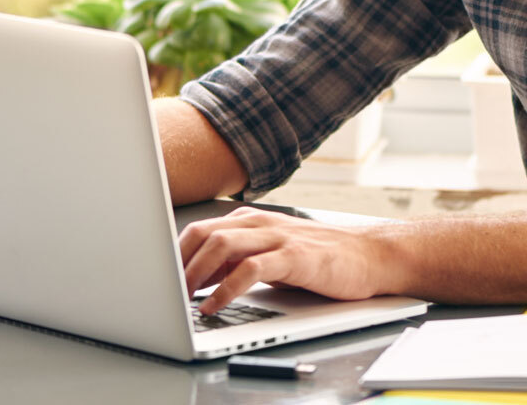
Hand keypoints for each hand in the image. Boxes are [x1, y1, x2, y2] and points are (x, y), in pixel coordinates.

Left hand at [179, 206, 390, 314]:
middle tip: (161, 289)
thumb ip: (236, 261)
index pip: (199, 229)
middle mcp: (259, 223)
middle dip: (177, 262)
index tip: (157, 277)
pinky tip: (214, 306)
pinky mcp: (294, 257)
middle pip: (203, 233)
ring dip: (195, 273)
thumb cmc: (320, 257)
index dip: (173, 253)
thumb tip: (196, 279)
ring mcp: (277, 238)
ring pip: (222, 245)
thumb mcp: (270, 254)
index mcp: (250, 220)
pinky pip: (250, 269)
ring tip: (181, 299)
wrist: (370, 255)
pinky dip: (226, 289)